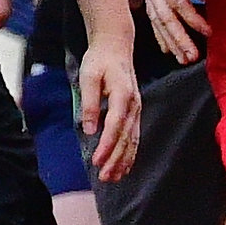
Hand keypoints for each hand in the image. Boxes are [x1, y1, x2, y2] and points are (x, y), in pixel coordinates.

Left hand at [71, 35, 143, 184]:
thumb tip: (90, 129)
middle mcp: (134, 104)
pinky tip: (124, 167)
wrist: (116, 47)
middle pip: (126, 137)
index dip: (107, 144)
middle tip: (104, 176)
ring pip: (133, 140)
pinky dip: (130, 153)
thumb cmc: (99, 60)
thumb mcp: (88, 76)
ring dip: (124, 160)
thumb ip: (89, 102)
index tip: (97, 160)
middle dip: (116, 159)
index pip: (115, 125)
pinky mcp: (134, 113)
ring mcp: (136, 109)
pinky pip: (135, 137)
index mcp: (123, 94)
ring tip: (113, 178)